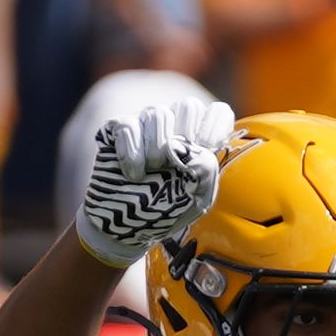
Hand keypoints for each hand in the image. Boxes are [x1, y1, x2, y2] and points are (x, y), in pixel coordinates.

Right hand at [71, 92, 235, 265]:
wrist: (125, 229)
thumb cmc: (165, 211)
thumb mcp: (195, 200)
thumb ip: (206, 174)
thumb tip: (203, 150)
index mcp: (197, 140)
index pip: (217, 112)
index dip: (215, 124)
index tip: (208, 146)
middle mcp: (173, 127)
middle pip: (188, 106)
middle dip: (185, 135)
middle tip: (175, 164)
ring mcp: (144, 125)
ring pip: (158, 112)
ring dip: (158, 146)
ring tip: (152, 172)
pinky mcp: (118, 129)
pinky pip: (128, 126)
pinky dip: (132, 152)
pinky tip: (133, 174)